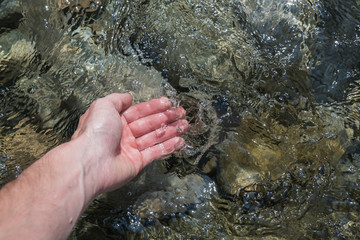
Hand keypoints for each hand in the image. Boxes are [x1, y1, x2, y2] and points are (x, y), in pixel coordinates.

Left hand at [71, 93, 188, 198]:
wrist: (91, 161)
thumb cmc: (96, 131)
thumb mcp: (103, 106)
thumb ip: (117, 99)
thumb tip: (128, 96)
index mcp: (115, 120)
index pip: (139, 111)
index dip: (154, 106)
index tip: (169, 102)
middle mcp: (123, 134)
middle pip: (149, 123)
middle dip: (166, 117)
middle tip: (182, 113)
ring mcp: (130, 149)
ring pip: (155, 137)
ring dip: (170, 130)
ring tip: (185, 125)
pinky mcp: (137, 163)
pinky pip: (155, 152)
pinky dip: (168, 147)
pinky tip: (180, 141)